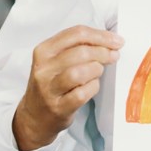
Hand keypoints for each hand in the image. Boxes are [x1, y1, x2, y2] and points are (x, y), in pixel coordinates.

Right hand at [13, 25, 123, 150]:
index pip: (76, 34)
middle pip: (81, 52)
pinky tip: (92, 86)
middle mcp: (43, 68)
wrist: (34, 117)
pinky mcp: (58, 107)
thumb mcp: (55, 60)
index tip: (116, 40)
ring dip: (96, 70)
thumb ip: (77, 47)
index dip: (101, 35)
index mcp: (44, 51)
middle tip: (114, 56)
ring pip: (80, 72)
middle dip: (103, 52)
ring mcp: (49, 89)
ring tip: (98, 72)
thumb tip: (109, 40)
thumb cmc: (51, 84)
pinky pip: (82, 93)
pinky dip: (93, 87)